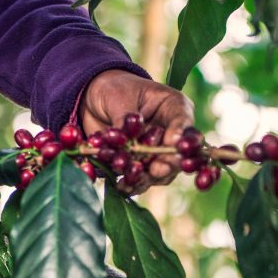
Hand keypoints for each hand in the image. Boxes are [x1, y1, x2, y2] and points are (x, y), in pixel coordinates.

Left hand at [80, 69, 194, 193]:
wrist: (93, 100)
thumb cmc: (112, 89)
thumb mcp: (119, 97)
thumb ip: (125, 119)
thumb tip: (126, 138)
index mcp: (173, 107)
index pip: (183, 122)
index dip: (180, 136)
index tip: (173, 144)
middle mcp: (170, 131)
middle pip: (177, 153)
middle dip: (167, 164)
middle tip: (156, 170)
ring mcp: (157, 150)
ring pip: (162, 171)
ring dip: (148, 178)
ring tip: (133, 181)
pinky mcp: (142, 164)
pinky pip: (143, 179)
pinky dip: (133, 184)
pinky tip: (123, 187)